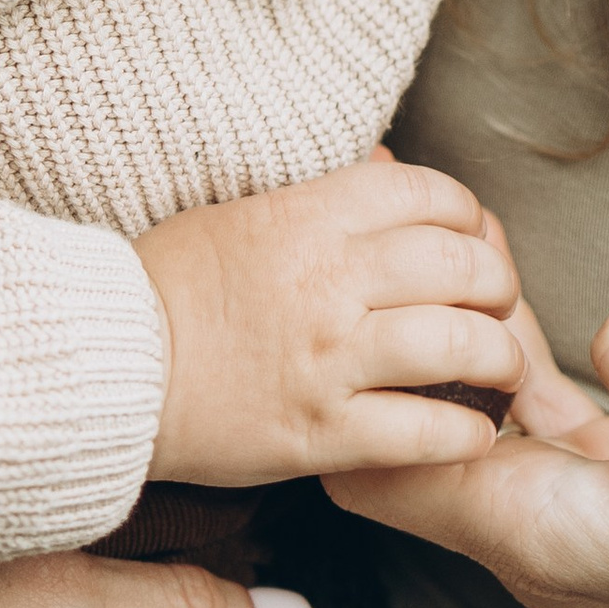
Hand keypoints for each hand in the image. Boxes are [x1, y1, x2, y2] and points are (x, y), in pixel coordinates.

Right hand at [132, 154, 524, 482]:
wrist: (105, 367)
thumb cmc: (166, 287)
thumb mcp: (242, 214)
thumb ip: (318, 202)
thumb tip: (384, 174)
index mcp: (309, 215)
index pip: (429, 194)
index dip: (469, 215)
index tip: (472, 237)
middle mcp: (331, 280)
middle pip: (463, 265)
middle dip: (499, 285)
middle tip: (498, 306)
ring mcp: (330, 359)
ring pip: (461, 345)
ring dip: (502, 359)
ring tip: (502, 370)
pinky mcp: (323, 433)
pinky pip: (427, 431)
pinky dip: (468, 433)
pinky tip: (474, 432)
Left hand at [325, 254, 608, 607]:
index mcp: (542, 536)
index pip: (367, 467)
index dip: (344, 368)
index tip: (348, 265)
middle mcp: (541, 538)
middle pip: (402, 434)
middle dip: (381, 333)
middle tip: (387, 214)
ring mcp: (584, 519)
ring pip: (467, 418)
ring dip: (446, 331)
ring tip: (432, 223)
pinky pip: (535, 419)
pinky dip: (512, 351)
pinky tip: (520, 281)